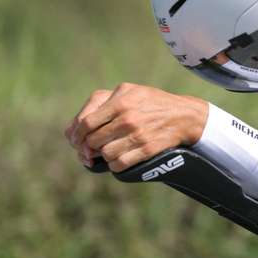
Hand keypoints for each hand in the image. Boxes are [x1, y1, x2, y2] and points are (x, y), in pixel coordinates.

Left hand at [65, 82, 208, 171]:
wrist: (184, 115)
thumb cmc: (150, 102)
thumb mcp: (127, 92)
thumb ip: (100, 103)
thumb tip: (74, 128)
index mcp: (120, 101)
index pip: (85, 123)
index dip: (76, 135)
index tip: (76, 141)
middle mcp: (128, 117)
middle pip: (93, 141)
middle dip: (88, 147)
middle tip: (91, 149)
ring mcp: (138, 134)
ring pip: (105, 154)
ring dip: (104, 156)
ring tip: (109, 151)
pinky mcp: (147, 149)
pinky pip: (120, 164)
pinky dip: (115, 165)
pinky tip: (119, 159)